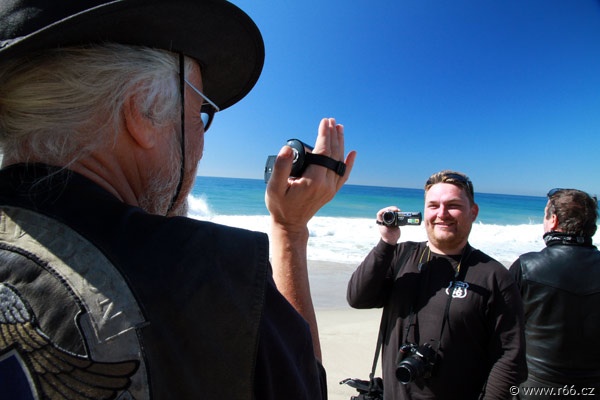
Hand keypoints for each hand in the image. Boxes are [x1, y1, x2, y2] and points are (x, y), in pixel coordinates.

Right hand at [265, 117, 356, 232]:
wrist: (290, 224)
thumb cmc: (280, 205)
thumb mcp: (274, 187)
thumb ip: (281, 167)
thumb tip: (287, 148)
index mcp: (314, 181)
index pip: (323, 152)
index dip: (324, 135)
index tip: (324, 122)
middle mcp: (326, 185)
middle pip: (333, 155)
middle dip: (333, 136)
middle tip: (331, 120)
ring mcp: (331, 189)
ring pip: (339, 162)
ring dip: (340, 144)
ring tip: (339, 128)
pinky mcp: (331, 192)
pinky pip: (343, 175)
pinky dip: (349, 163)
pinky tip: (352, 153)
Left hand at [377, 206, 401, 243]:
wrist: (391, 240)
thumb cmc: (387, 236)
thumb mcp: (386, 230)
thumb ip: (388, 225)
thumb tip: (392, 221)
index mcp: (380, 221)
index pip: (380, 213)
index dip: (385, 210)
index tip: (390, 210)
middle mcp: (384, 219)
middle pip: (387, 211)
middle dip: (391, 209)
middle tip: (396, 209)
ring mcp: (389, 220)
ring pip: (391, 212)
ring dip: (395, 211)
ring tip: (399, 210)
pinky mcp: (394, 221)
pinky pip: (396, 216)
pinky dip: (398, 214)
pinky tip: (401, 213)